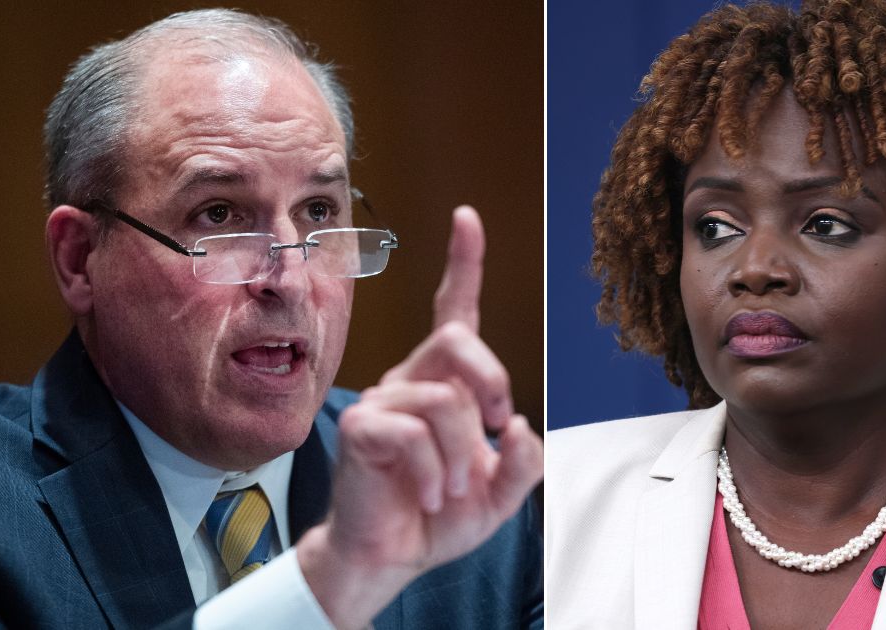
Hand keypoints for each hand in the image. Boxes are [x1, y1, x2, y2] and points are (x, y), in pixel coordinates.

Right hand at [298, 206, 543, 628]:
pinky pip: (411, 434)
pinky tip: (430, 493)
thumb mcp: (503, 491)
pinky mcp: (360, 429)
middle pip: (457, 340)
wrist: (392, 555)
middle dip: (491, 381)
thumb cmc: (440, 514)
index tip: (467, 217)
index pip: (454, 311)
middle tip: (495, 425)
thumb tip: (518, 426)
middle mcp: (412, 380)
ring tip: (453, 487)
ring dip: (463, 455)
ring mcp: (382, 401)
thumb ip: (525, 460)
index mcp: (447, 383)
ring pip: (444, 401)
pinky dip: (434, 472)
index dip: (463, 263)